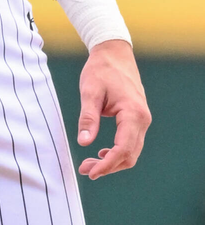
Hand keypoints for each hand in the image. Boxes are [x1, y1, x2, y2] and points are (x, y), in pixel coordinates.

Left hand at [76, 39, 150, 178]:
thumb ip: (88, 118)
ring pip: (132, 151)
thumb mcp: (90, 92)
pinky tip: (102, 153)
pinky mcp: (137, 118)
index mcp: (133, 113)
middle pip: (129, 155)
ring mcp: (142, 119)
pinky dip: (118, 152)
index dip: (107, 165)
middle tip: (85, 170)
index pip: (123, 149)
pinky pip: (131, 142)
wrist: (114, 52)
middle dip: (108, 167)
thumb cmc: (101, 69)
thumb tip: (83, 142)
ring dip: (113, 161)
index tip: (91, 172)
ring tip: (90, 164)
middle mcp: (142, 119)